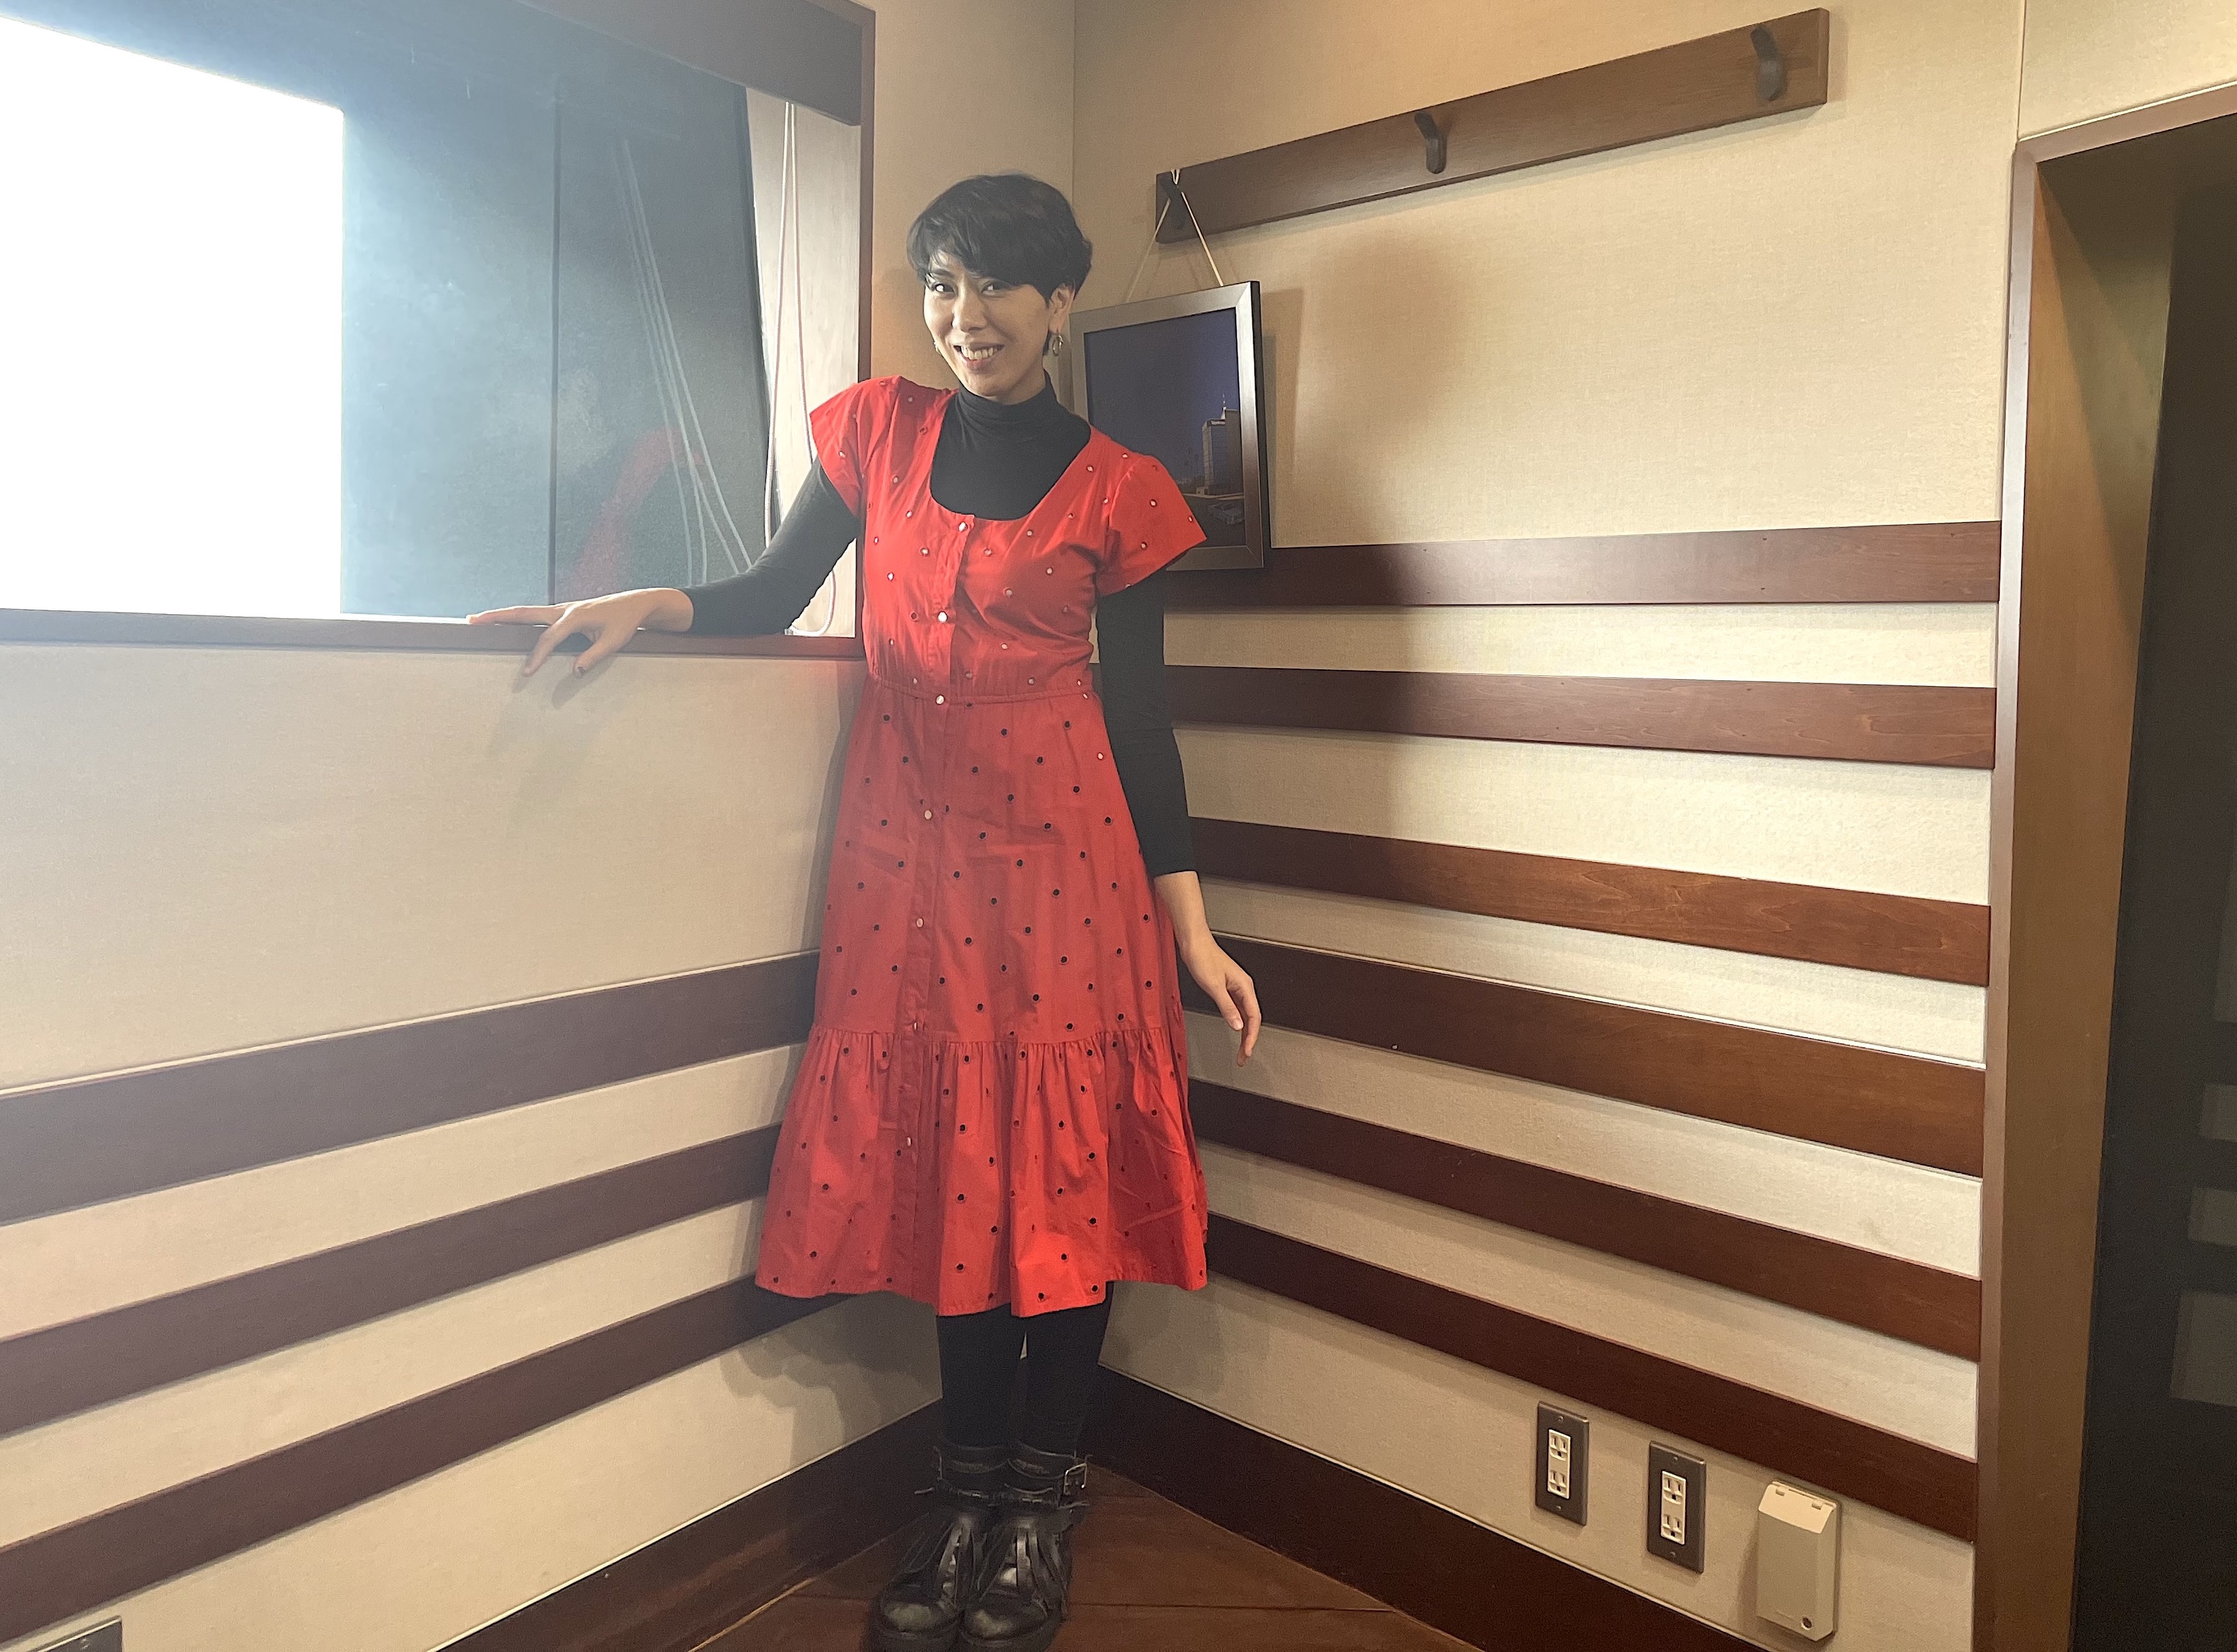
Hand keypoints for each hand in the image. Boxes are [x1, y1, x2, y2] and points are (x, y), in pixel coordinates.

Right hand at [467, 587, 692, 676]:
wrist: (636, 604)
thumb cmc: (625, 623)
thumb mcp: (614, 642)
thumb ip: (593, 657)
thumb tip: (575, 673)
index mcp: (575, 615)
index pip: (549, 638)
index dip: (537, 656)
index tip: (526, 673)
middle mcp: (564, 608)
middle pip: (524, 613)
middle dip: (497, 617)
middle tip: (472, 621)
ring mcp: (562, 607)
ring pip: (526, 612)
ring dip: (502, 615)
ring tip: (477, 620)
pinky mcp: (563, 611)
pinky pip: (535, 615)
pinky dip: (517, 618)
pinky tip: (504, 623)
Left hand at [1178, 933, 1259, 1063]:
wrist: (1194, 943)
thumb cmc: (1203, 958)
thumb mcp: (1214, 986)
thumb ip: (1227, 1007)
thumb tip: (1237, 1025)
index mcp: (1245, 986)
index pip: (1254, 1017)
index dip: (1252, 1037)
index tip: (1247, 1051)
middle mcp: (1243, 987)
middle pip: (1252, 1018)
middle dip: (1249, 1039)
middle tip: (1244, 1056)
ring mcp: (1236, 987)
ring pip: (1245, 1015)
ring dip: (1244, 1032)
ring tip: (1241, 1049)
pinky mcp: (1228, 987)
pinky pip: (1237, 1008)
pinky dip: (1237, 1021)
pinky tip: (1234, 1029)